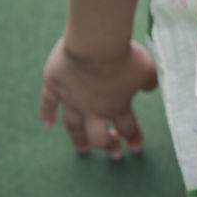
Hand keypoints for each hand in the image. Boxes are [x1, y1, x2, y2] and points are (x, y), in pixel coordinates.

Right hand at [40, 37, 157, 157]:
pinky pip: (48, 103)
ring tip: (82, 149)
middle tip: (113, 153)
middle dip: (107, 145)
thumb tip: (150, 87)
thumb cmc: (124, 56)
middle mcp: (93, 108)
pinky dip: (46, 113)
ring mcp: (71, 98)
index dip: (133, 138)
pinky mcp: (54, 84)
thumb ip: (149, 81)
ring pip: (73, 125)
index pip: (127, 128)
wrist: (94, 43)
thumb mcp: (147, 69)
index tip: (136, 148)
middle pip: (98, 136)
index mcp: (117, 105)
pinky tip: (48, 123)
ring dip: (78, 138)